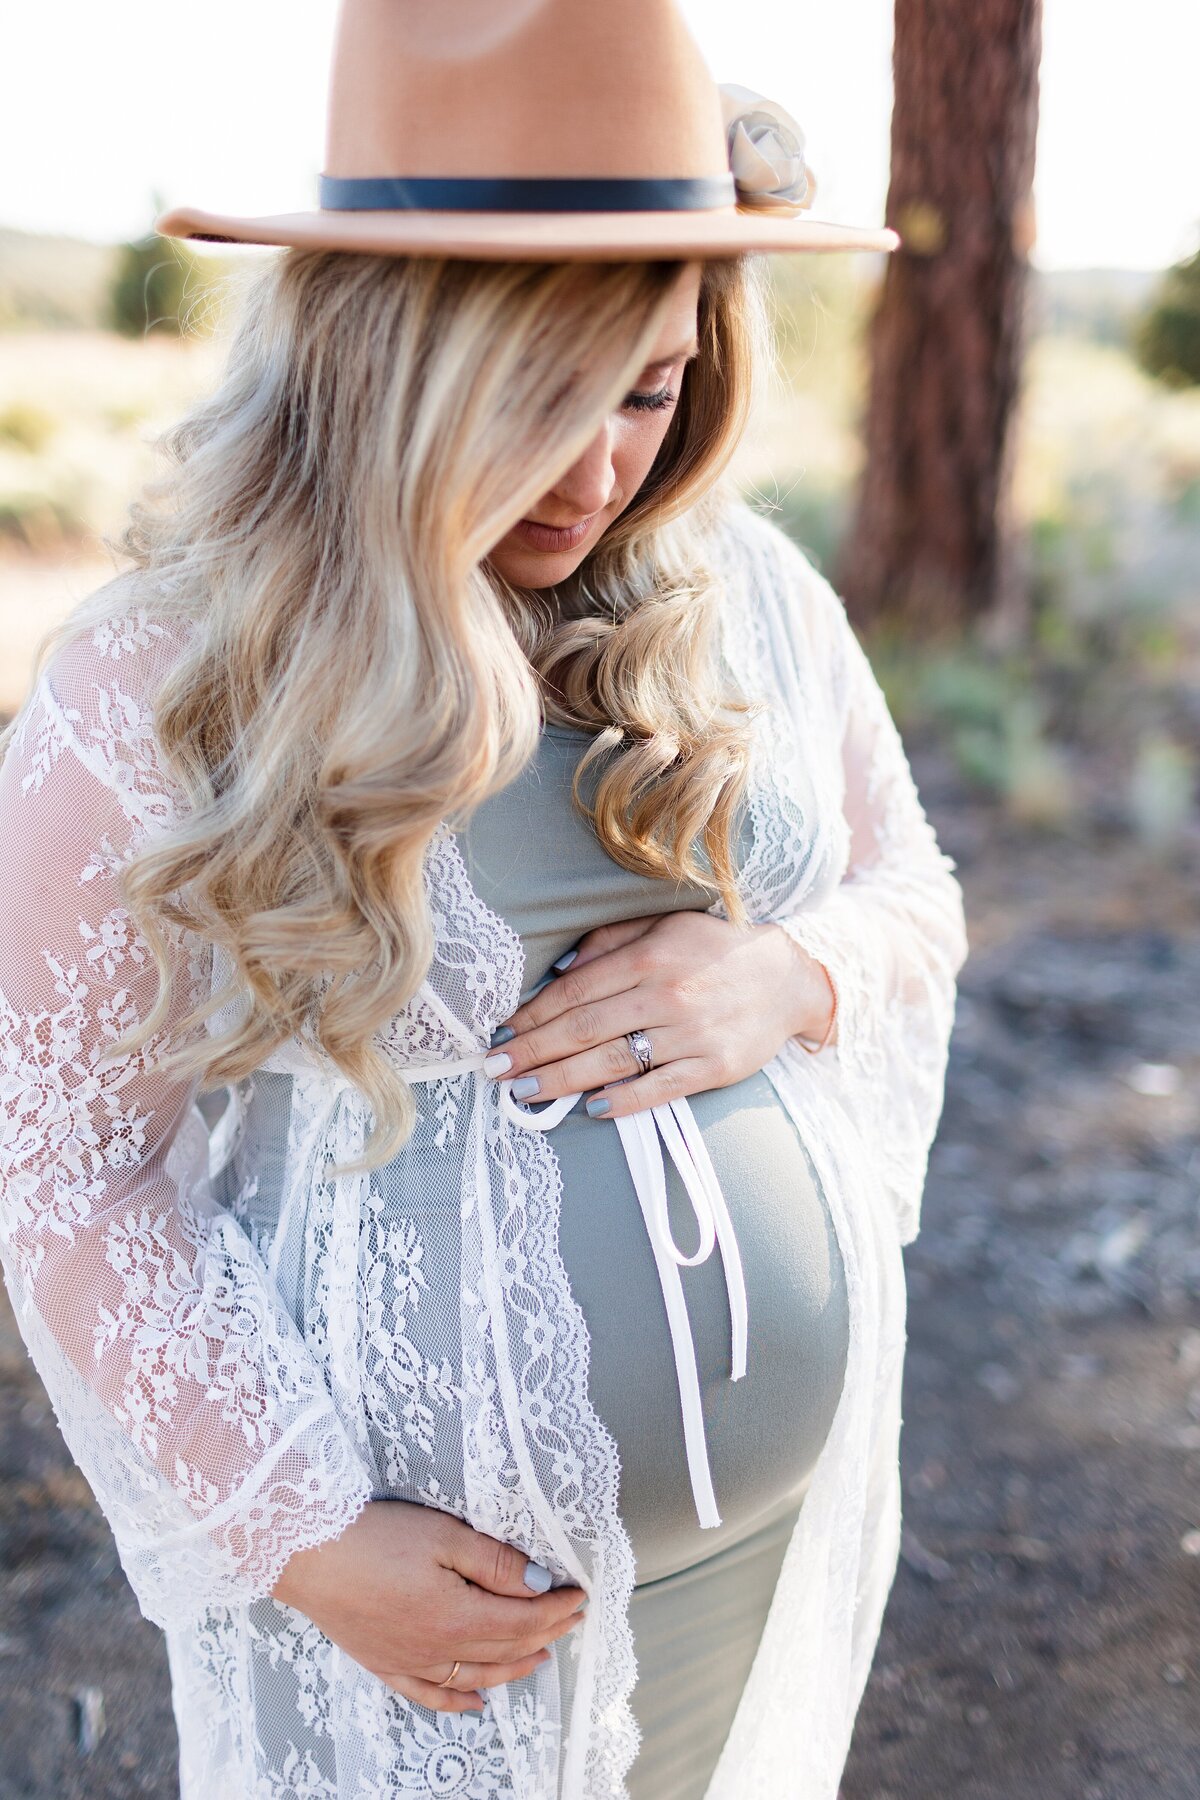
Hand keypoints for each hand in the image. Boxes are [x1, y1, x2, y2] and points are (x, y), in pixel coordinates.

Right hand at [269, 1499, 585, 1712]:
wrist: (305, 1553)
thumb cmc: (374, 1537)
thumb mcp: (444, 1536)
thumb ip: (495, 1564)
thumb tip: (540, 1585)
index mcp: (457, 1617)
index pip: (523, 1618)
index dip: (556, 1608)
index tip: (580, 1594)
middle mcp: (437, 1650)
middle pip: (505, 1647)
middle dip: (545, 1633)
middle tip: (571, 1619)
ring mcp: (409, 1662)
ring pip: (475, 1675)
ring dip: (513, 1667)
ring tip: (541, 1657)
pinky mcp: (383, 1663)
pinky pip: (430, 1694)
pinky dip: (457, 1701)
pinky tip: (476, 1701)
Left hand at [483, 911, 836, 1119]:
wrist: (789, 979)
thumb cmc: (716, 949)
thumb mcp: (664, 926)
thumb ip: (609, 941)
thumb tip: (558, 970)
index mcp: (651, 957)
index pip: (577, 990)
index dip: (534, 1014)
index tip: (502, 1033)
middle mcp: (668, 995)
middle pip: (584, 1028)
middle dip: (533, 1051)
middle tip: (494, 1069)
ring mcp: (692, 1035)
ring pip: (614, 1061)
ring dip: (562, 1080)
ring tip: (524, 1092)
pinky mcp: (715, 1067)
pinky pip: (661, 1088)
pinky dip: (624, 1100)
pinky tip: (590, 1108)